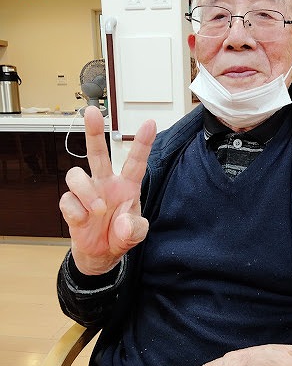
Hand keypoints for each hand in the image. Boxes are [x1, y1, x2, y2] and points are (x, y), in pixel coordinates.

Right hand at [59, 106, 156, 274]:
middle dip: (93, 132)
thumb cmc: (120, 234)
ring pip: (76, 174)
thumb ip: (134, 228)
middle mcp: (105, 183)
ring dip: (87, 193)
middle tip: (91, 112)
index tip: (150, 123)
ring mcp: (86, 193)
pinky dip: (76, 212)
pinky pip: (67, 200)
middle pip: (97, 153)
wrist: (101, 254)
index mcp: (126, 186)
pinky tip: (83, 221)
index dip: (142, 143)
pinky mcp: (71, 205)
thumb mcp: (135, 234)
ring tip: (98, 210)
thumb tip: (122, 222)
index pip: (135, 162)